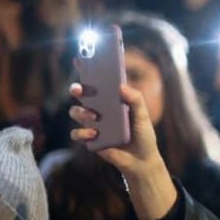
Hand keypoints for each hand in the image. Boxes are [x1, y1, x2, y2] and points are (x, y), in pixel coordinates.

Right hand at [70, 78, 176, 219]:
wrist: (142, 161)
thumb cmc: (143, 135)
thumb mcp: (143, 116)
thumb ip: (135, 99)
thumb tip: (121, 86)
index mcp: (111, 99)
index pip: (97, 81)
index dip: (86, 69)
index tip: (80, 58)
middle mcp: (99, 109)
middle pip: (81, 94)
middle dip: (76, 89)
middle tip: (79, 89)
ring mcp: (92, 124)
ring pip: (75, 112)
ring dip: (81, 112)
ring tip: (94, 117)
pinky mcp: (90, 140)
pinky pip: (77, 134)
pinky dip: (83, 133)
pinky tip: (94, 135)